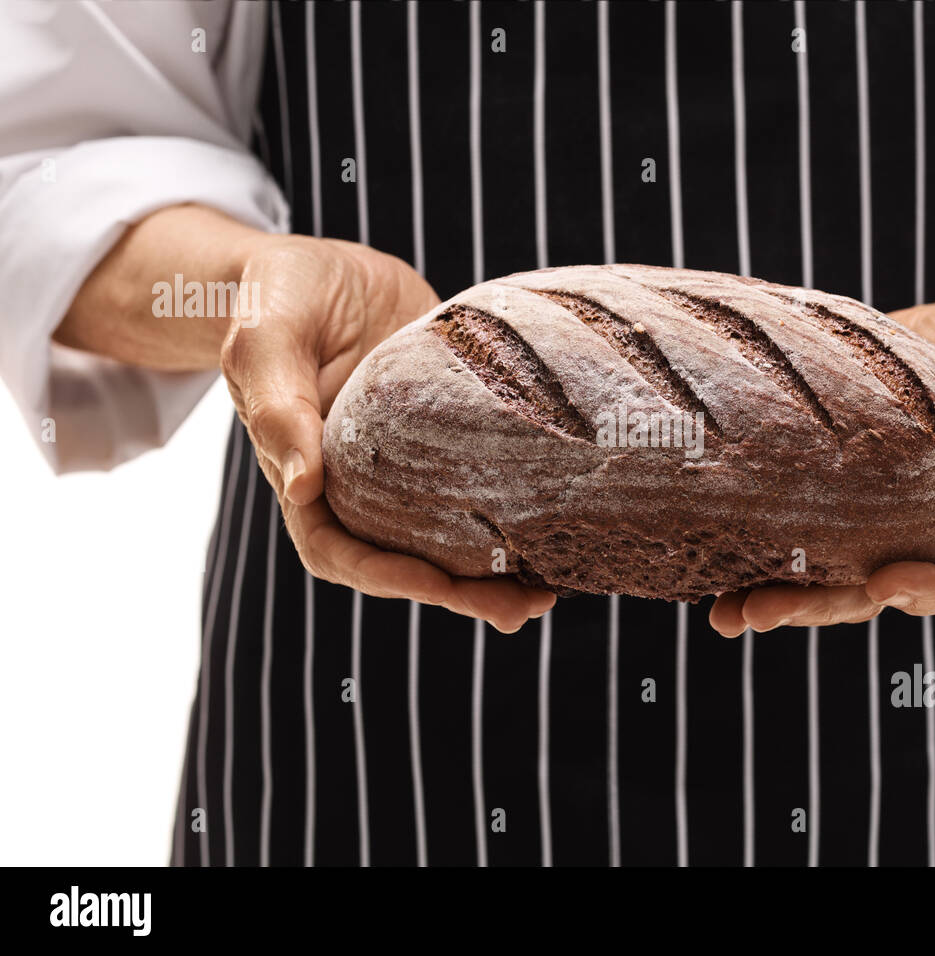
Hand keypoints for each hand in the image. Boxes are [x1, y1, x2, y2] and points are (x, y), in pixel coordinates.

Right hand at [220, 236, 555, 631]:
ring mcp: (409, 467)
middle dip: (463, 593)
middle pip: (407, 562)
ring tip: (551, 589)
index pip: (343, 552)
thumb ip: (276, 404)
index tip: (443, 588)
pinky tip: (561, 521)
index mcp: (307, 478)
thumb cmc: (277, 295)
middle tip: (525, 609)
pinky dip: (517, 511)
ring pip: (451, 536)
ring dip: (499, 569)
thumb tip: (303, 484)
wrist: (326, 267)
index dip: (392, 578)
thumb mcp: (265, 337)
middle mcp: (360, 486)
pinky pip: (481, 484)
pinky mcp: (450, 438)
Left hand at [709, 282, 934, 636]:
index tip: (886, 585)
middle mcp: (917, 539)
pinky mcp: (830, 495)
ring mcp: (870, 524)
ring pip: (825, 575)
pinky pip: (794, 531)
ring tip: (724, 613)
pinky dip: (754, 552)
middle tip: (761, 613)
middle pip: (871, 593)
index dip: (926, 591)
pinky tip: (712, 567)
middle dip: (818, 606)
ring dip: (774, 596)